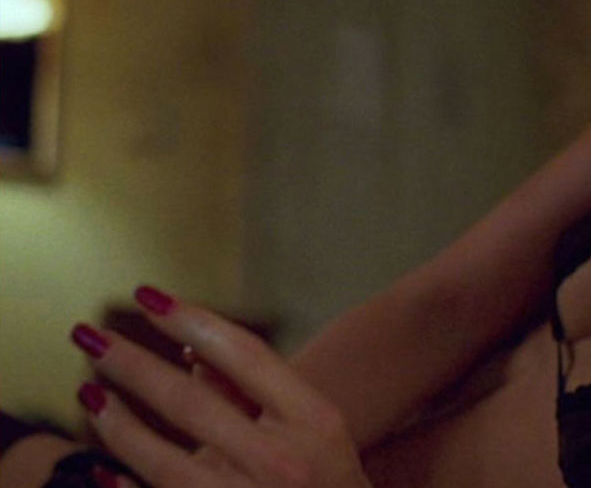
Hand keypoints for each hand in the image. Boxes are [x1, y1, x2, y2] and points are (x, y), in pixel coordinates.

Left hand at [70, 286, 372, 487]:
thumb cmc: (328, 477)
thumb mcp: (314, 426)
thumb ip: (256, 388)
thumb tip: (186, 350)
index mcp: (313, 420)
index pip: (245, 356)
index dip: (193, 322)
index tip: (147, 296)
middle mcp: (282, 462)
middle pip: (191, 403)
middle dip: (132, 365)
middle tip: (87, 336)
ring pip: (162, 461)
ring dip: (118, 424)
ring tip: (89, 391)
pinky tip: (100, 469)